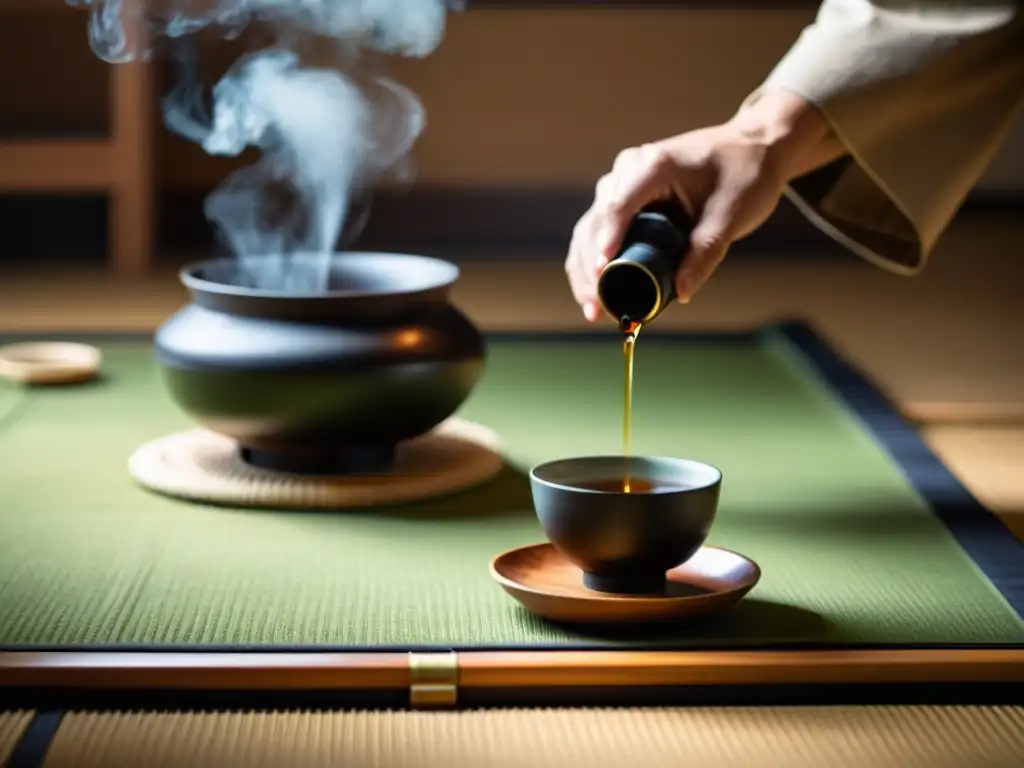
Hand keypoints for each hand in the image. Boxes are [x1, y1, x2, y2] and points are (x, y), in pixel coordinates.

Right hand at [565, 89, 839, 320]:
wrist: (751, 149)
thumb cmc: (744, 174)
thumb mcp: (731, 215)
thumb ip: (705, 252)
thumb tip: (682, 293)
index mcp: (655, 166)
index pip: (618, 207)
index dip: (605, 242)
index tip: (600, 274)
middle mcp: (630, 170)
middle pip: (596, 221)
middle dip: (590, 269)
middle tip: (596, 308)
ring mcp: (623, 183)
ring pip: (590, 228)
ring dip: (585, 269)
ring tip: (592, 308)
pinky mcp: (625, 198)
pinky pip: (599, 230)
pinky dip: (594, 261)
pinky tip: (594, 292)